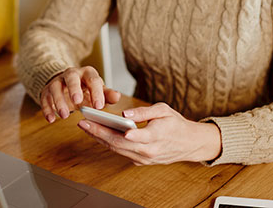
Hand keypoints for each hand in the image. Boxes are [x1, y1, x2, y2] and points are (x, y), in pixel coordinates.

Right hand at [40, 66, 120, 122]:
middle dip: (74, 88)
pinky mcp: (46, 91)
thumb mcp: (97, 90)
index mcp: (87, 73)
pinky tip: (51, 119)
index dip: (96, 92)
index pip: (93, 79)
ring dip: (59, 101)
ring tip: (65, 115)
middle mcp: (71, 74)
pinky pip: (45, 98)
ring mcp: (57, 81)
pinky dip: (47, 108)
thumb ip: (107, 94)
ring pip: (55, 87)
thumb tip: (117, 96)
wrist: (66, 85)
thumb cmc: (85, 89)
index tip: (99, 106)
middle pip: (71, 77)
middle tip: (78, 102)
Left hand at [77, 102, 221, 164]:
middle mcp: (148, 151)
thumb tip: (125, 112)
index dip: (122, 133)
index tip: (106, 125)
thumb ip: (144, 112)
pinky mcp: (140, 161)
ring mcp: (143, 158)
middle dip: (99, 133)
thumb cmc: (176, 124)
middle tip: (83, 122)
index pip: (136, 136)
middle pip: (119, 144)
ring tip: (86, 126)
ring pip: (117, 149)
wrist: (189, 144)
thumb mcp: (164, 111)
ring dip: (99, 138)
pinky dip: (108, 142)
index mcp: (155, 137)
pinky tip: (98, 132)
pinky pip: (121, 152)